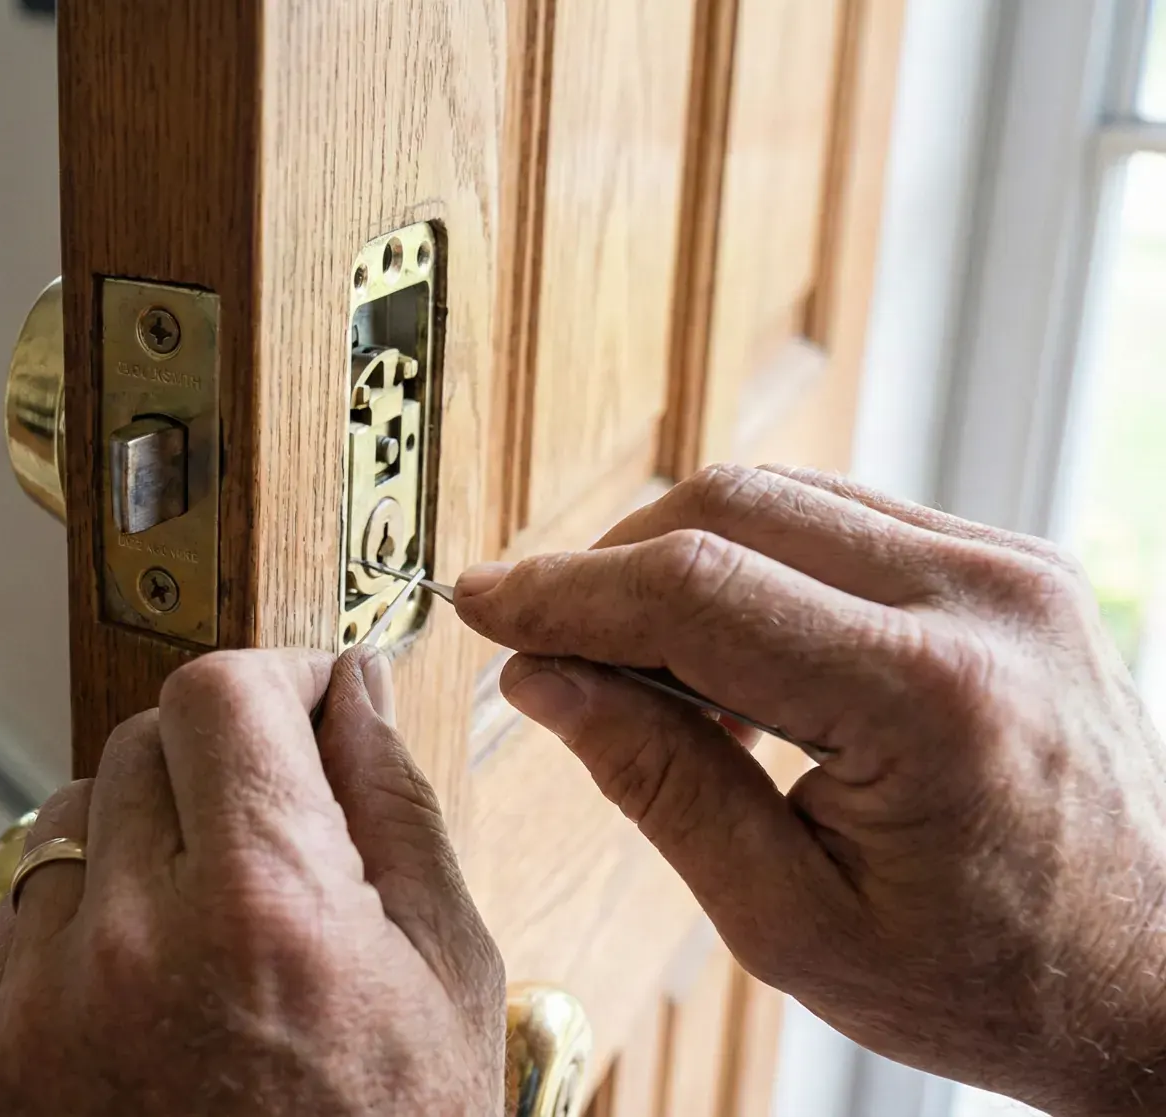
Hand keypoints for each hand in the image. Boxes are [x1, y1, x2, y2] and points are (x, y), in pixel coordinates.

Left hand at [0, 648, 505, 1115]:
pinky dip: (83, 922)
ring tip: (213, 930)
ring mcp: (42, 1004)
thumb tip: (348, 684)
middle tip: (277, 834)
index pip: (222, 693)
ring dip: (139, 836)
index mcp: (266, 911)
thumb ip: (393, 801)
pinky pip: (22, 913)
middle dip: (217, 763)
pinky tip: (154, 992)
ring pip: (70, 815)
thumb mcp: (444, 973)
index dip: (275, 679)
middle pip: (142, 741)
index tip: (303, 700)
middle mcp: (132, 945)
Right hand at [455, 464, 1165, 1115]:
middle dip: (610, 566)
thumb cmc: (993, 978)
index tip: (484, 603)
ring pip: (782, 495)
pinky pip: (842, 517)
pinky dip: (756, 563)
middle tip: (545, 644)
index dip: (564, 591)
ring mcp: (1011, 570)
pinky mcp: (1013, 567)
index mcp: (931, 701)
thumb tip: (546, 681)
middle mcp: (984, 602)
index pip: (693, 589)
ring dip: (680, 560)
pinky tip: (731, 654)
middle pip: (731, 506)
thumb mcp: (793, 923)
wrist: (1154, 982)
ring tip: (642, 668)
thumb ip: (660, 785)